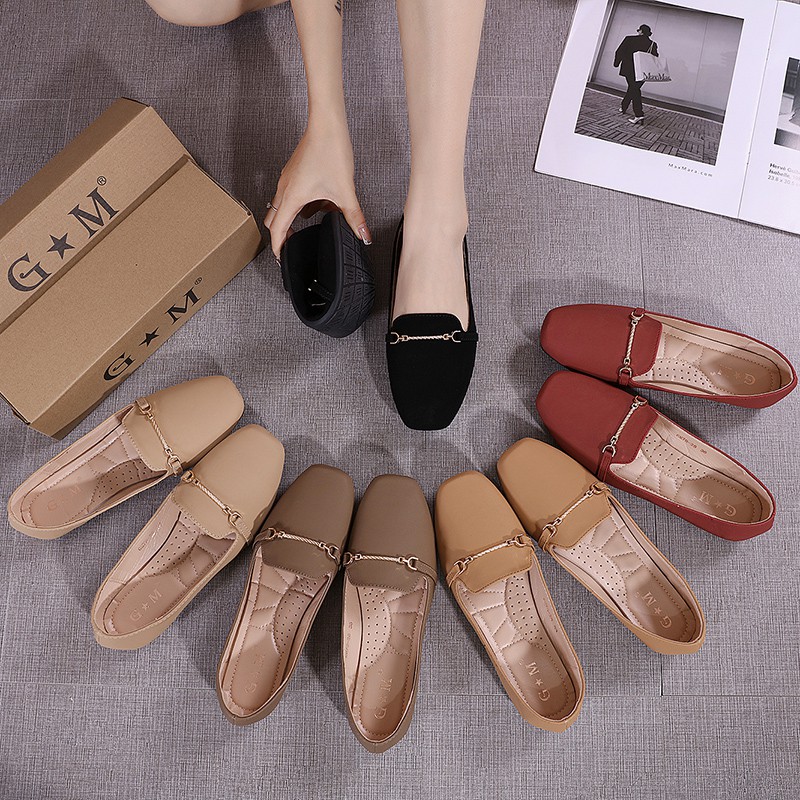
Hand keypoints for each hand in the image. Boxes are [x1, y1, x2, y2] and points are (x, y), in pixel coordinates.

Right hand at [265, 121, 370, 258]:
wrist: (327, 124)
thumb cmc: (330, 151)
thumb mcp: (345, 192)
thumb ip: (354, 217)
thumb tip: (363, 235)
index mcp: (291, 198)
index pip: (277, 231)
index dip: (278, 248)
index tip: (282, 258)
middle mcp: (284, 189)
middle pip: (275, 219)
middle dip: (283, 234)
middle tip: (294, 245)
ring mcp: (288, 179)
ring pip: (286, 206)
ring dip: (298, 216)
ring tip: (317, 220)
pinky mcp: (295, 171)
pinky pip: (294, 193)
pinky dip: (305, 202)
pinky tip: (323, 202)